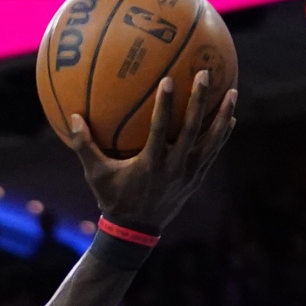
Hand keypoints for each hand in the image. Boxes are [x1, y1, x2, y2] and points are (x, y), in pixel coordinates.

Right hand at [67, 71, 236, 232]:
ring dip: (221, 116)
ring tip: (232, 92)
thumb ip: (84, 146)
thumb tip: (73, 117)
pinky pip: (212, 153)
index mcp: (150, 164)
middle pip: (192, 130)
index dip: (165, 105)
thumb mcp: (96, 175)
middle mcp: (173, 167)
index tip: (169, 79)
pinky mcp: (195, 179)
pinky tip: (229, 119)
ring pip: (210, 142)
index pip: (160, 129)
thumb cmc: (113, 199)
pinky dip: (221, 136)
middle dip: (199, 101)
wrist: (135, 231)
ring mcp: (188, 174)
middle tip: (205, 74)